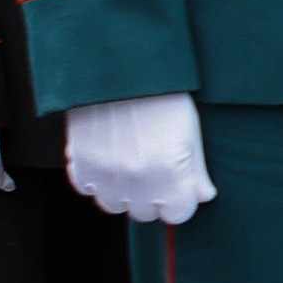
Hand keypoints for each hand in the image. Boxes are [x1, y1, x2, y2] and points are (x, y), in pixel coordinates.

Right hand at [66, 93, 214, 225]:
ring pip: (114, 205)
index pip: (178, 214)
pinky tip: (107, 158)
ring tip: (129, 164)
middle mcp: (137, 182)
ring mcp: (105, 174)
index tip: (178, 187)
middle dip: (152, 197)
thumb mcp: (190, 131)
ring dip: (123, 192)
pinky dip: (95, 179)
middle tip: (154, 170)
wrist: (121, 68)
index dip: (179, 200)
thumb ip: (197, 171)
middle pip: (145, 213)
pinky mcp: (79, 162)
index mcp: (170, 175)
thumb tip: (203, 196)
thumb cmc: (162, 95)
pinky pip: (86, 187)